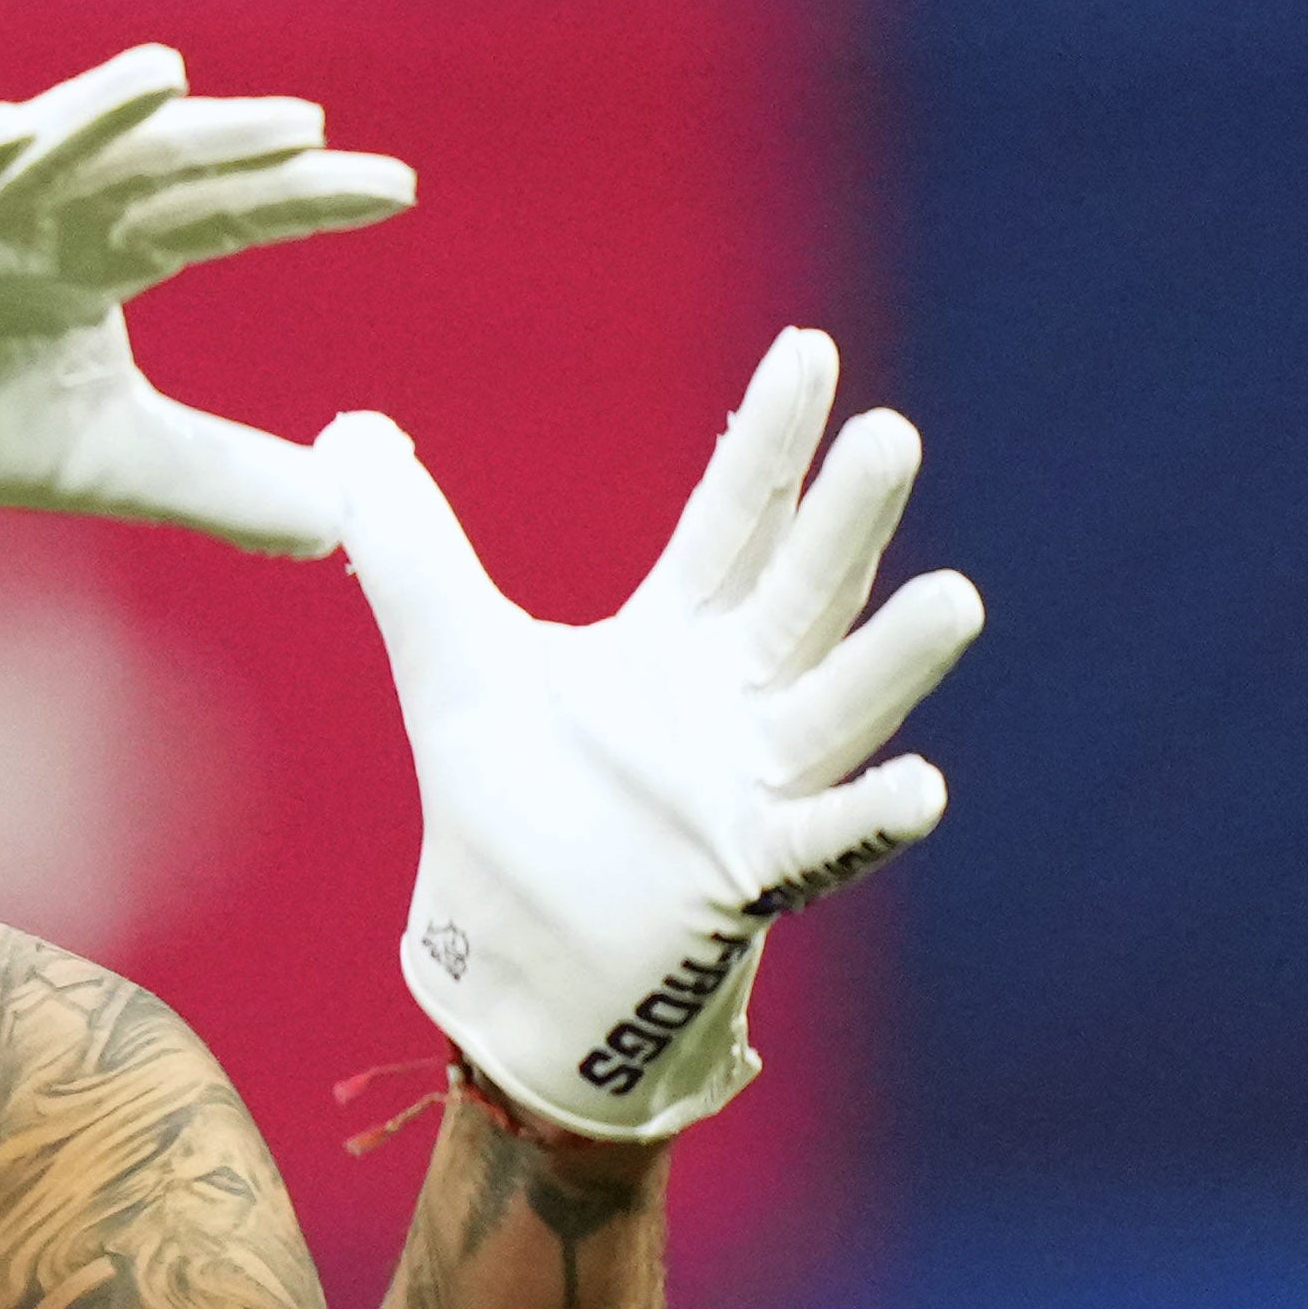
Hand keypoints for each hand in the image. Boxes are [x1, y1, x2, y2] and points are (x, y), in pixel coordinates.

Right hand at [0, 44, 410, 560]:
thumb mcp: (108, 459)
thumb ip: (217, 479)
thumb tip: (340, 523)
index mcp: (105, 257)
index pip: (221, 213)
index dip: (304, 198)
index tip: (395, 187)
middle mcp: (46, 216)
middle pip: (153, 168)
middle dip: (227, 147)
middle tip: (315, 131)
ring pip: (46, 150)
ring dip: (100, 114)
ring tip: (168, 78)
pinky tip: (1, 134)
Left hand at [320, 330, 979, 1141]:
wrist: (510, 960)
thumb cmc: (511, 808)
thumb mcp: (452, 659)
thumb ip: (409, 548)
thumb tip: (349, 431)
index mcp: (680, 640)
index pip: (734, 522)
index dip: (768, 442)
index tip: (811, 349)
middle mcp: (739, 701)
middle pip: (804, 592)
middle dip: (846, 520)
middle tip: (892, 434)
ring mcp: (755, 788)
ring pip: (841, 709)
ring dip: (896, 659)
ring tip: (957, 597)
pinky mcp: (747, 877)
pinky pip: (823, 845)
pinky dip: (870, 820)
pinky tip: (919, 788)